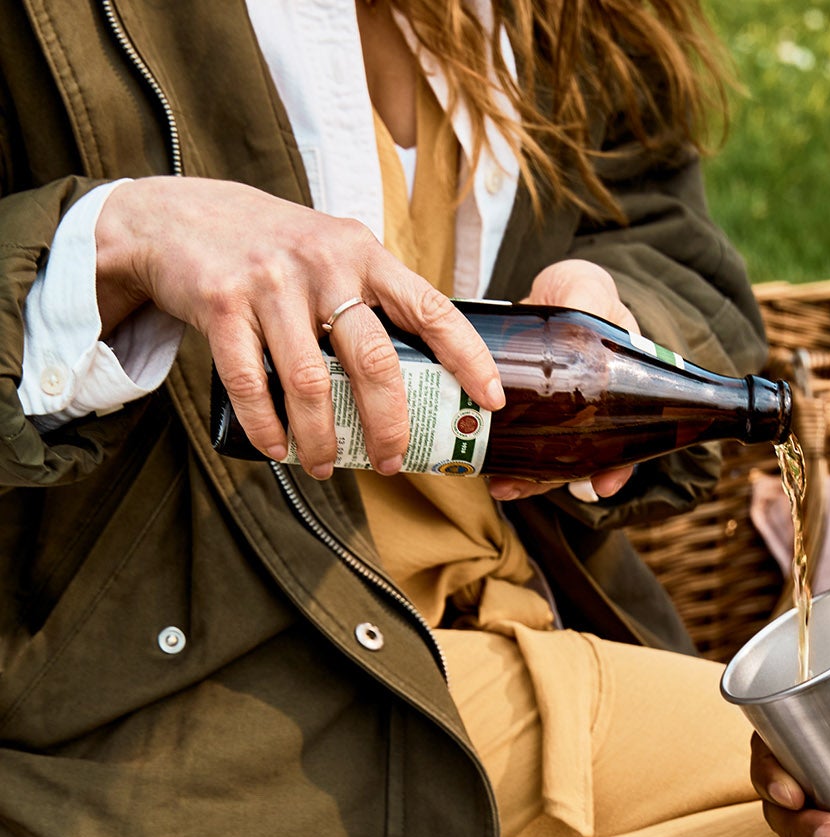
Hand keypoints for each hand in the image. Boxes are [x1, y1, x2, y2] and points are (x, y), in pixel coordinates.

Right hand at [93, 176, 504, 479]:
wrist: (178, 218)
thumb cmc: (274, 250)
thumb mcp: (334, 252)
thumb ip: (373, 298)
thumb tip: (425, 374)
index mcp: (364, 254)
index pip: (431, 308)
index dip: (467, 357)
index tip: (491, 400)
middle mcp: (323, 264)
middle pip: (375, 361)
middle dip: (390, 425)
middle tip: (394, 462)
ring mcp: (270, 283)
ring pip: (311, 384)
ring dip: (323, 439)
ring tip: (328, 466)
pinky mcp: (222, 304)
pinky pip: (253, 385)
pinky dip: (269, 428)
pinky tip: (280, 449)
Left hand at [485, 259, 638, 504]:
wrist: (551, 289)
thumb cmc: (582, 290)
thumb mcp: (588, 290)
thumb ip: (586, 300)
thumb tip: (580, 322)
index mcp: (618, 389)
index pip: (628, 438)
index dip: (618, 467)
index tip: (602, 487)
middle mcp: (590, 410)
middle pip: (579, 458)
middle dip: (553, 479)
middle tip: (522, 489)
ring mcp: (559, 413)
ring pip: (546, 456)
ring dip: (524, 476)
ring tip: (500, 486)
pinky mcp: (529, 409)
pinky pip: (520, 440)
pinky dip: (505, 455)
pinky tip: (488, 466)